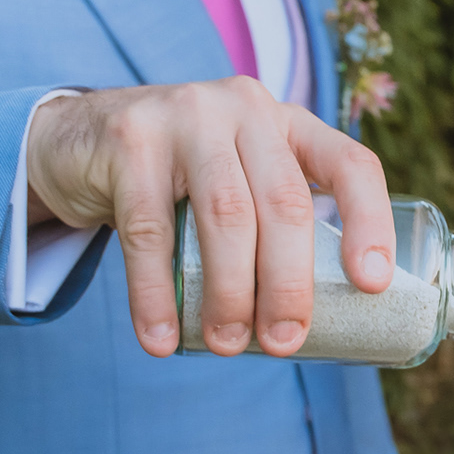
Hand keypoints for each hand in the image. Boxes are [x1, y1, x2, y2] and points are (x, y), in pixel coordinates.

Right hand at [25, 79, 395, 357]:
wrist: (80, 139)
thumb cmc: (182, 181)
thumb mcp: (241, 181)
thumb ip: (273, 225)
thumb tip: (310, 329)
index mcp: (289, 123)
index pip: (350, 166)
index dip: (369, 224)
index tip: (372, 286)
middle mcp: (245, 109)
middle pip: (285, 202)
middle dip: (289, 283)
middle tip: (282, 342)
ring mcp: (186, 117)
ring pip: (226, 215)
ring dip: (230, 293)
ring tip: (227, 345)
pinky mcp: (130, 141)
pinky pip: (150, 231)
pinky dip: (156, 294)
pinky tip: (162, 338)